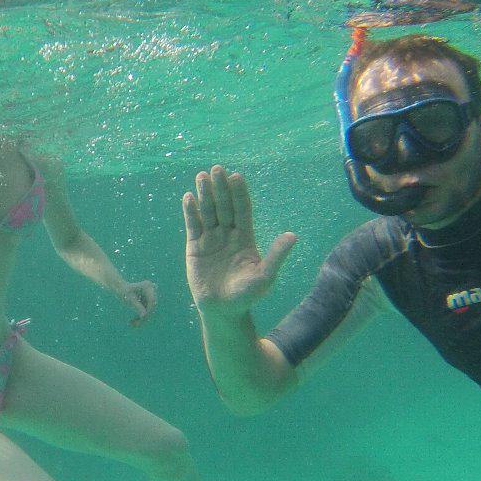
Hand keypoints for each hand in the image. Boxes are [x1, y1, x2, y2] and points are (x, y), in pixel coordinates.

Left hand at [116, 279, 156, 325]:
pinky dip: (139, 318)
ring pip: (148, 312)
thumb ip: (137, 307)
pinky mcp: (147, 303)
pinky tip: (131, 322)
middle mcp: (151, 291)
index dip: (148, 310)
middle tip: (135, 324)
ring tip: (131, 324)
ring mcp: (150, 297)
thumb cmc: (123, 292)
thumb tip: (144, 316)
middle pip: (151, 307)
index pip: (152, 301)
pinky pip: (145, 313)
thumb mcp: (129, 299)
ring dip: (140, 319)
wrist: (120, 289)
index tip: (142, 318)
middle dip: (144, 317)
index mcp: (148, 286)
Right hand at [182, 165, 295, 316]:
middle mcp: (228, 234)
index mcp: (245, 237)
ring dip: (205, 194)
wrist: (223, 311)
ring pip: (208, 212)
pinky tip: (189, 198)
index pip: (242, 210)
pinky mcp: (195, 247)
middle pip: (224, 206)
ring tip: (202, 176)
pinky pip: (193, 226)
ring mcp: (210, 239)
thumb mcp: (265, 276)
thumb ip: (276, 255)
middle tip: (217, 169)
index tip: (236, 177)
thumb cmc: (247, 296)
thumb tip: (292, 235)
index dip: (239, 194)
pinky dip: (190, 212)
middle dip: (221, 188)